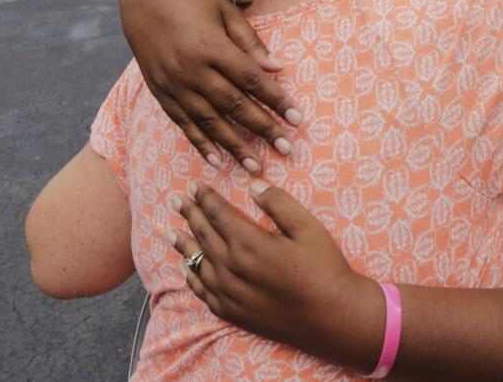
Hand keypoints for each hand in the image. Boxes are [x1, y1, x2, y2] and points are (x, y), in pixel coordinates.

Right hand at [119, 0, 301, 171]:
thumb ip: (250, 42)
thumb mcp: (225, 10)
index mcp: (210, 46)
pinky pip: (182, 123)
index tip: (298, 120)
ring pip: (208, 121)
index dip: (276, 101)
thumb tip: (277, 69)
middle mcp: (190, 69)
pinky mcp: (160, 92)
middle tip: (286, 150)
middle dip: (262, 130)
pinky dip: (200, 143)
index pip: (251, 80)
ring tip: (255, 167)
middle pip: (233, 105)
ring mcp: (172, 83)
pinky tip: (217, 161)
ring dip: (234, 146)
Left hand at [168, 181, 380, 367]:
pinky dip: (192, 276)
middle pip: (204, 236)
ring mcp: (229, 294)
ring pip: (198, 263)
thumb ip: (279, 204)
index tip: (196, 186)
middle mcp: (232, 268)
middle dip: (190, 215)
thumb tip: (254, 186)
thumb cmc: (325, 269)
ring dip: (184, 245)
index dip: (206, 199)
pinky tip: (187, 267)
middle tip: (176, 200)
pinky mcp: (232, 313)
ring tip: (170, 231)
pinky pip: (203, 291)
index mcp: (250, 244)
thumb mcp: (308, 228)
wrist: (332, 317)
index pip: (219, 215)